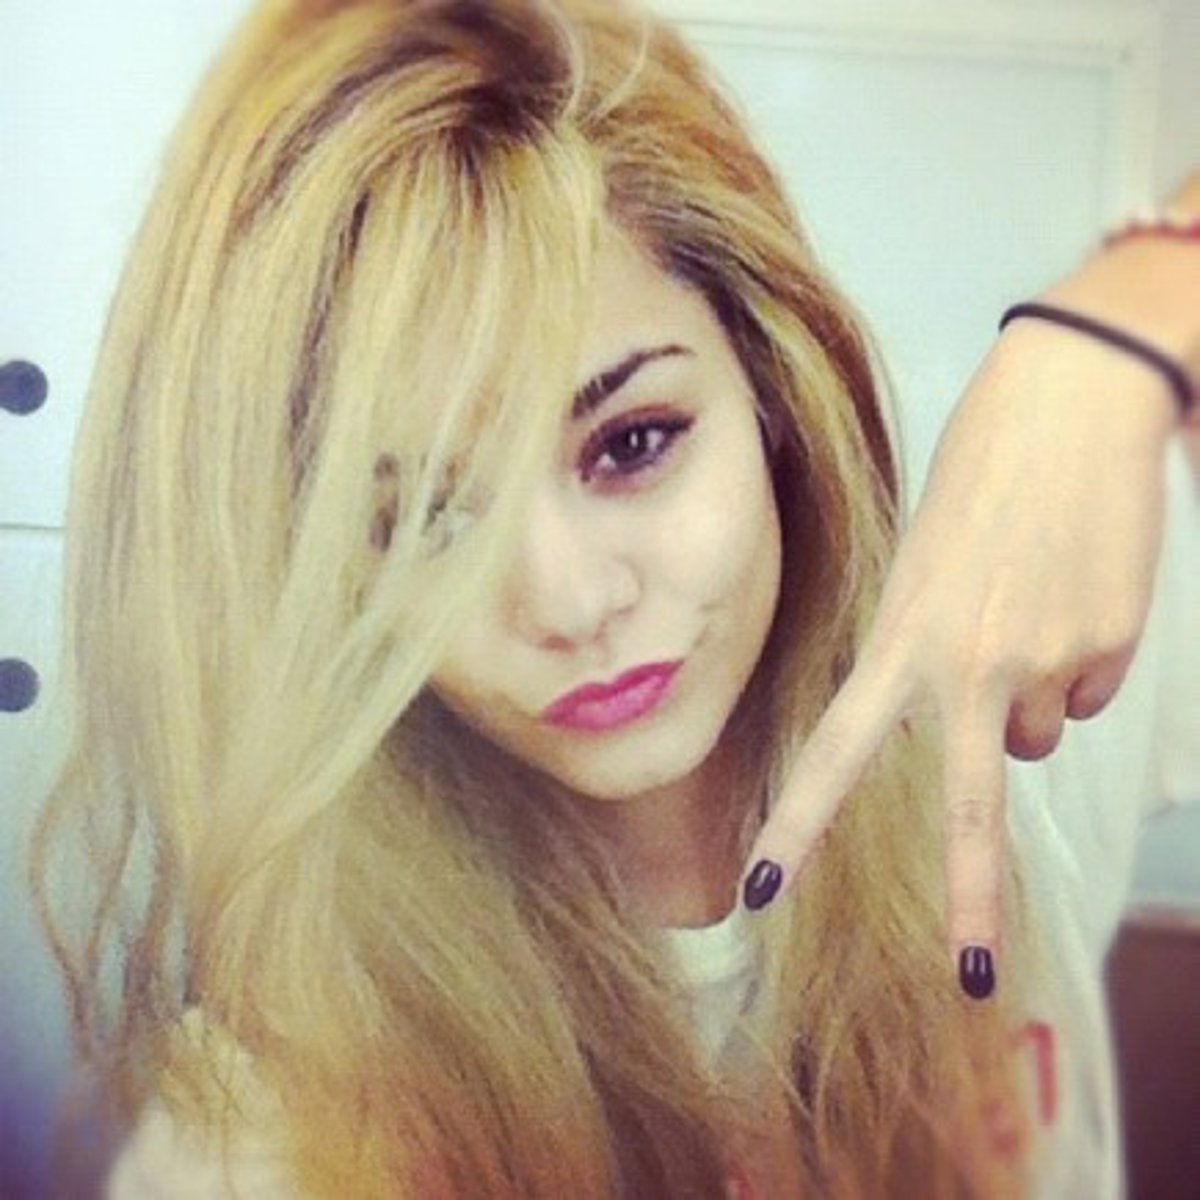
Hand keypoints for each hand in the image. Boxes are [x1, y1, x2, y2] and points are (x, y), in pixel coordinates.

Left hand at [741, 296, 1183, 998]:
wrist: (1073, 402)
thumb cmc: (981, 477)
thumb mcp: (924, 569)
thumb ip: (935, 657)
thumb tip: (1017, 741)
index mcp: (900, 639)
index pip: (835, 750)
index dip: (797, 823)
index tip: (760, 889)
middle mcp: (969, 663)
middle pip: (973, 805)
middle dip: (971, 900)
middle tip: (971, 978)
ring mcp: (1046, 658)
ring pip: (1040, 734)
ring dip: (1031, 695)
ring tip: (1027, 601)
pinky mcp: (1110, 645)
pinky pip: (1088, 689)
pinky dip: (1081, 660)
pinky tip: (1073, 589)